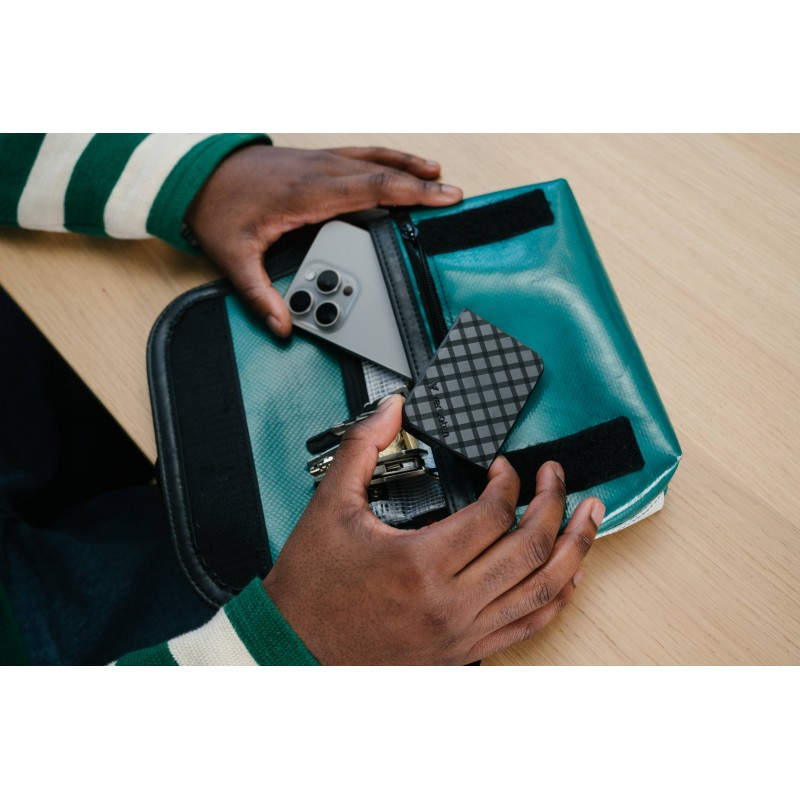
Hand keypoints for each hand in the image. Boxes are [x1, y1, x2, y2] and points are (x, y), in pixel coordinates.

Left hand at [185, 145, 462, 336]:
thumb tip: (282, 327)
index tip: (439, 197)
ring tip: (438, 173)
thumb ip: (259, 295)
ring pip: (374, 156)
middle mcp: (319, 171)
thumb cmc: (218, 208)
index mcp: (307, 193)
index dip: (408, 192)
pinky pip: (361, 155)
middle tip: (454, 195)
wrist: (198, 172)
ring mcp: (319, 160)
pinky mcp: (316, 160)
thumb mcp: (233, 258)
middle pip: (381, 171)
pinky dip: (387, 158)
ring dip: (408, 163)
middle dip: (421, 182)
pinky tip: (400, 165)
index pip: (370, 189)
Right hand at [262, 394, 604, 664]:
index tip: (504, 467)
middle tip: (557, 477)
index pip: (493, 514)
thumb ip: (363, 448)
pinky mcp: (465, 650)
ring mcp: (463, 632)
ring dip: (576, 549)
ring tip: (591, 517)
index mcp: (419, 564)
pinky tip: (569, 574)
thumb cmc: (312, 587)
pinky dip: (557, 596)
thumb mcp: (330, 506)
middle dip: (554, 503)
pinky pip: (529, 625)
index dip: (509, 481)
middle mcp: (450, 603)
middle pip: (531, 548)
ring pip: (543, 590)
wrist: (296, 649)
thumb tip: (392, 409)